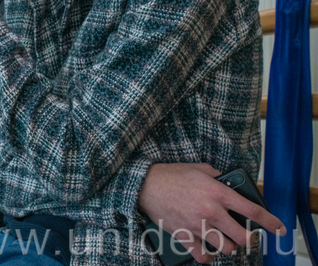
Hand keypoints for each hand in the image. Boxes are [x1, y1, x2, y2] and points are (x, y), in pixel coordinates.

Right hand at [138, 163, 285, 262]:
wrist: (146, 185)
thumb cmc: (172, 175)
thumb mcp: (200, 168)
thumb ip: (218, 177)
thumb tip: (231, 184)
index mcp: (218, 193)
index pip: (252, 211)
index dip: (270, 222)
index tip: (279, 228)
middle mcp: (211, 211)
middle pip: (242, 237)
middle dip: (247, 238)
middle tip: (244, 235)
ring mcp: (197, 226)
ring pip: (226, 248)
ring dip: (228, 246)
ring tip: (224, 240)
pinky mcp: (184, 236)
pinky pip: (202, 256)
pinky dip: (208, 257)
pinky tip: (207, 250)